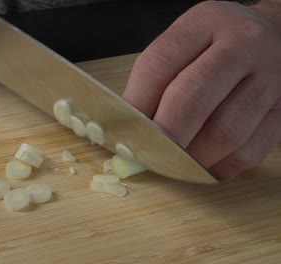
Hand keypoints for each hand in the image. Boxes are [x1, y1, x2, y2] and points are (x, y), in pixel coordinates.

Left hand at [123, 1, 280, 179]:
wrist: (279, 34)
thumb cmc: (219, 44)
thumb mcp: (187, 42)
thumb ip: (158, 77)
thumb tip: (129, 126)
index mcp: (204, 22)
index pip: (158, 66)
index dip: (135, 105)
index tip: (124, 131)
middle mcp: (241, 45)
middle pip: (190, 99)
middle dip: (162, 137)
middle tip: (147, 155)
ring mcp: (270, 77)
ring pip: (224, 131)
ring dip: (191, 158)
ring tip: (173, 165)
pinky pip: (251, 151)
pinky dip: (221, 167)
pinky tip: (204, 166)